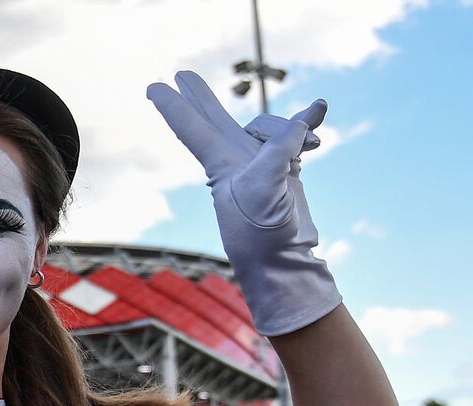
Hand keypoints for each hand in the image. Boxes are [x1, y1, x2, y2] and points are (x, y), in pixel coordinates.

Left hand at [147, 71, 342, 336]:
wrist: (284, 264)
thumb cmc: (262, 232)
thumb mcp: (267, 184)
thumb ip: (281, 145)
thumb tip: (308, 116)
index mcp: (220, 165)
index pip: (192, 127)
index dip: (173, 106)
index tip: (153, 87)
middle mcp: (236, 161)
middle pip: (214, 118)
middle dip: (200, 97)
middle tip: (181, 75)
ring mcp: (260, 166)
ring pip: (271, 127)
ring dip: (293, 129)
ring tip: (312, 147)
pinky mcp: (284, 172)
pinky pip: (294, 137)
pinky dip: (307, 126)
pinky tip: (319, 113)